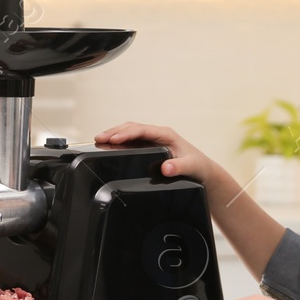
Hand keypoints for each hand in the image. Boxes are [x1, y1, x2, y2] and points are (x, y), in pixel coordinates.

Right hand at [93, 122, 215, 182]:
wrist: (202, 171)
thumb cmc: (197, 166)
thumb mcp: (190, 167)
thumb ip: (179, 167)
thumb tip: (166, 168)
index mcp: (166, 134)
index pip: (142, 130)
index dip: (126, 133)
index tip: (114, 139)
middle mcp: (157, 134)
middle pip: (131, 128)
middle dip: (114, 132)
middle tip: (98, 138)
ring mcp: (152, 140)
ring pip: (129, 133)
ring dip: (114, 135)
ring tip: (98, 140)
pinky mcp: (148, 147)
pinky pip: (130, 141)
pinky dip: (118, 142)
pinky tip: (107, 147)